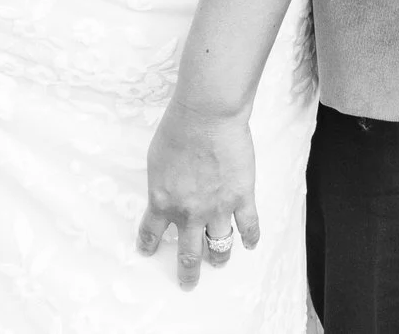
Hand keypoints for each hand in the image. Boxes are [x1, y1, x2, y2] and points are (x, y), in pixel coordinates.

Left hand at [136, 98, 258, 290]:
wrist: (206, 117)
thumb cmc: (178, 129)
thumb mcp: (156, 160)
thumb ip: (161, 182)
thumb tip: (167, 192)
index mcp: (163, 202)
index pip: (152, 233)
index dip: (148, 245)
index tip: (147, 252)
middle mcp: (189, 213)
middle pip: (188, 254)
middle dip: (187, 272)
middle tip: (187, 283)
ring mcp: (217, 208)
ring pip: (219, 246)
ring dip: (219, 257)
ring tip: (219, 263)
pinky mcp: (241, 197)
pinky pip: (249, 226)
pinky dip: (251, 238)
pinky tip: (250, 245)